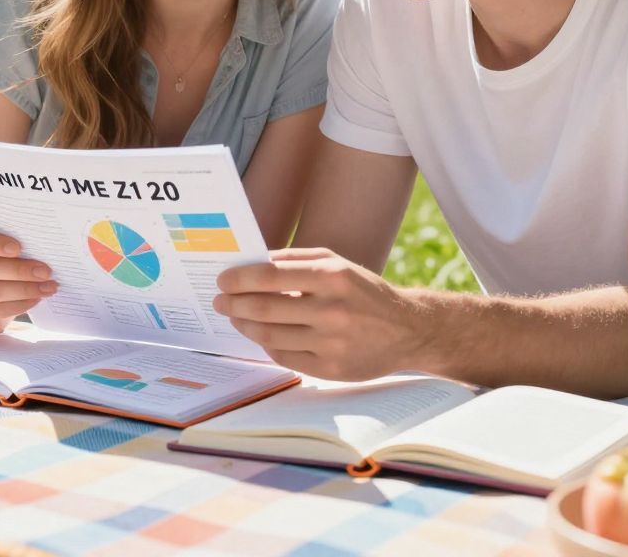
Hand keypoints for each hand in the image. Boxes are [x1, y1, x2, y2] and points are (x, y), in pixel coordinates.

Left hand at [213, 247, 424, 380]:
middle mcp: (332, 310)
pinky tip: (260, 334)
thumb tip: (253, 263)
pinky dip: (266, 345)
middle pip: (266, 308)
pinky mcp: (332, 369)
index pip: (271, 276)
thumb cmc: (365, 292)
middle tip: (219, 300)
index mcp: (332, 277)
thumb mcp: (338, 263)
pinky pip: (285, 357)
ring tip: (235, 316)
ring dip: (245, 325)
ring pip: (271, 335)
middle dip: (234, 303)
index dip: (240, 278)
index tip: (223, 280)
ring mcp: (332, 343)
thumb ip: (295, 259)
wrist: (408, 331)